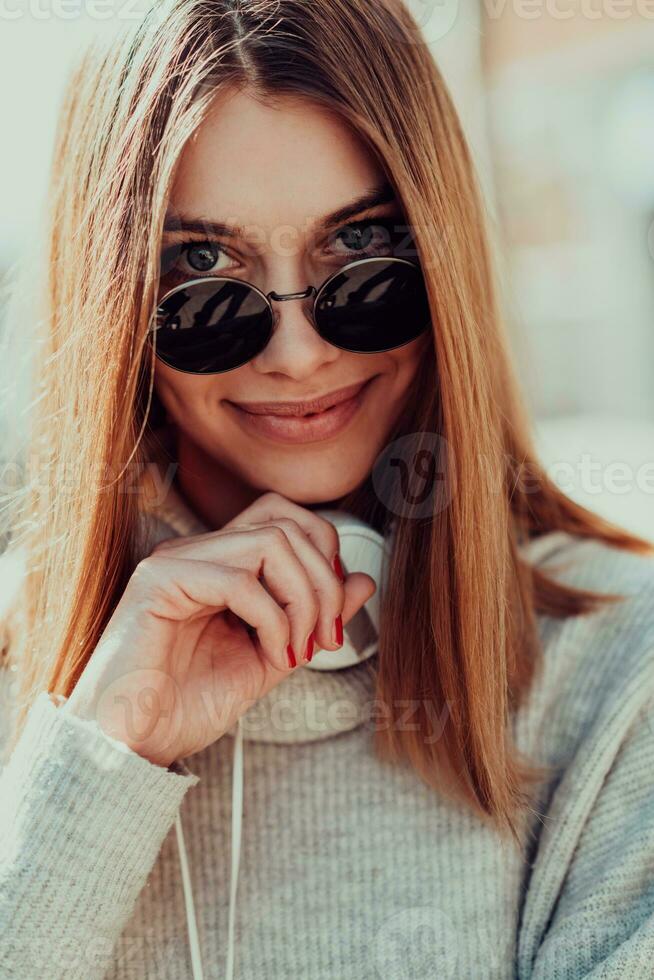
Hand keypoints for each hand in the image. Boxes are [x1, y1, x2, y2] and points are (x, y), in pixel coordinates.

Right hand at [61, 493, 376, 767]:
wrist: (132, 747)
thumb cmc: (185, 705)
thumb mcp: (272, 657)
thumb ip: (313, 618)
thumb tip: (363, 579)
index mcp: (219, 562)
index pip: (285, 517)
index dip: (324, 556)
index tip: (331, 615)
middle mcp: (197, 551)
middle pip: (286, 523)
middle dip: (324, 582)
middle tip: (324, 638)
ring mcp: (176, 561)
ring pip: (271, 542)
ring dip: (302, 600)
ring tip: (296, 650)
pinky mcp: (159, 582)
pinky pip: (239, 580)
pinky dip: (273, 620)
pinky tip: (270, 654)